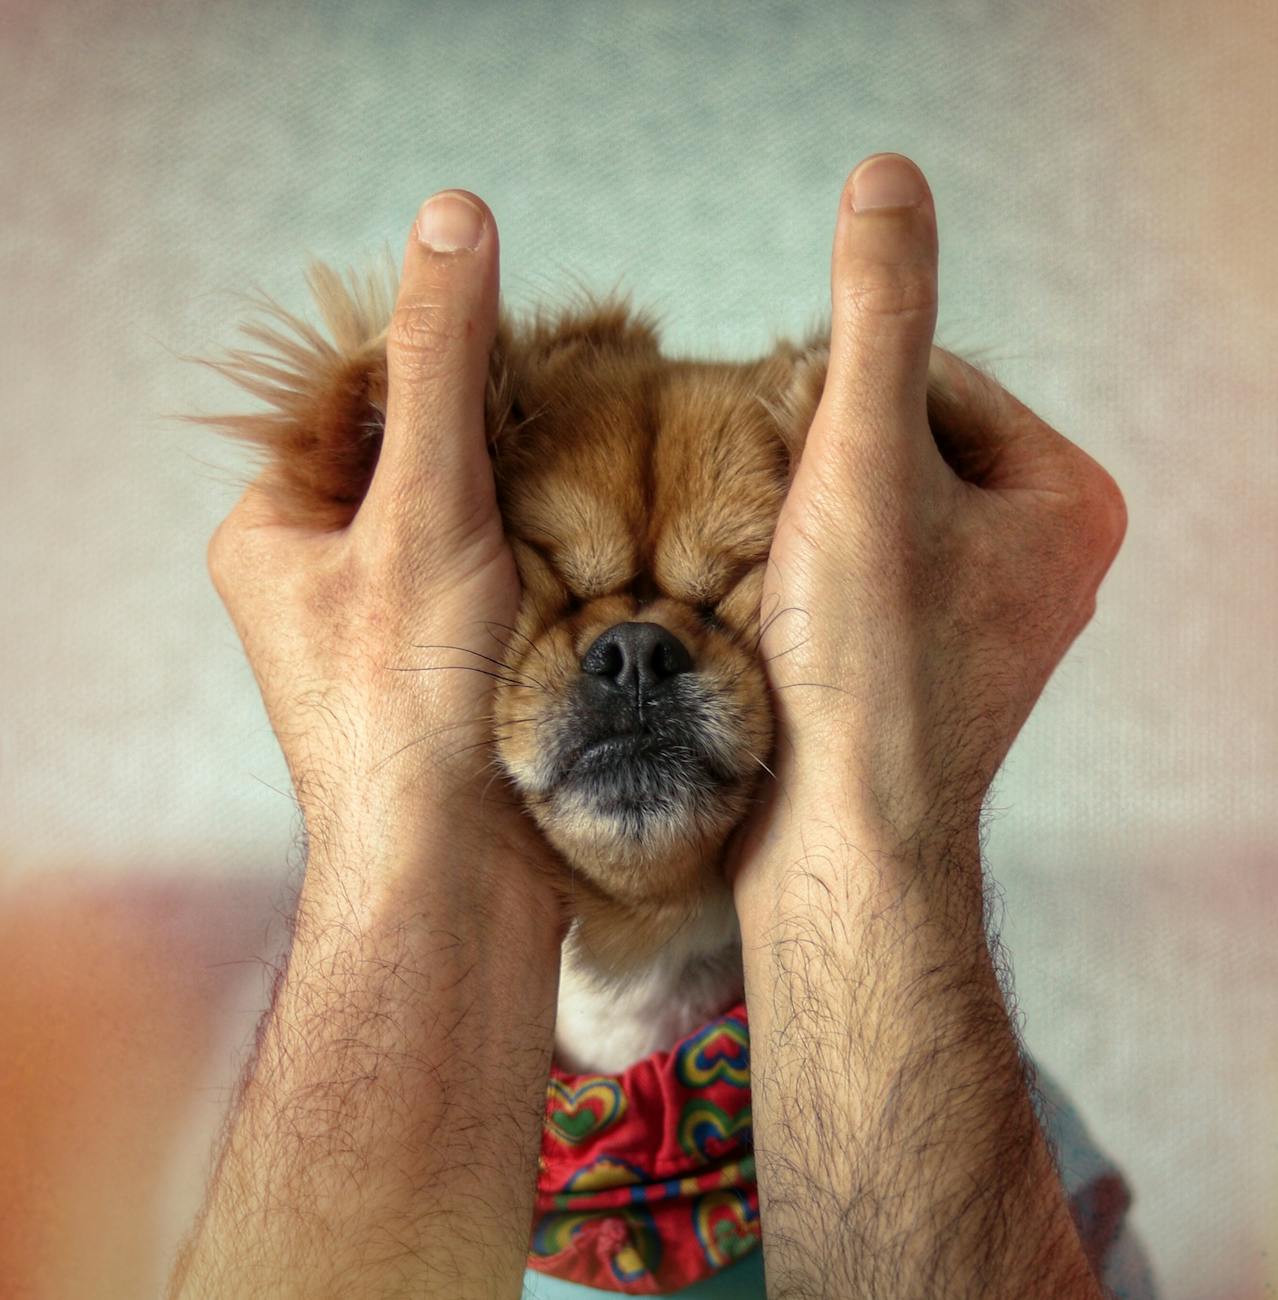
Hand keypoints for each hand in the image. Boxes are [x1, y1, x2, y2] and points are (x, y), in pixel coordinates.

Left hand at [207, 189, 563, 925]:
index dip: (438, 352)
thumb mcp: (426, 508)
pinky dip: (544, 544)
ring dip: (529, 485)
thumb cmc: (412, 714)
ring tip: (594, 472)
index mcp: (276, 528)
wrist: (456, 879)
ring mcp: (385, 618)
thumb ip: (443, 365)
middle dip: (494, 423)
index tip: (529, 340)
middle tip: (578, 408)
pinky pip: (497, 567)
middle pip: (413, 447)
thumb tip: (455, 222)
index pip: (354, 390)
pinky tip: (594, 543)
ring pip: (463, 508)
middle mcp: (321, 571)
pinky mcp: (447, 658)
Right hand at [738, 152, 1126, 877]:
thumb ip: (877, 314)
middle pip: (900, 443)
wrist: (841, 841)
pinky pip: (860, 573)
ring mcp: (985, 616)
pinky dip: (806, 568)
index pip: (934, 375)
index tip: (781, 447)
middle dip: (820, 457)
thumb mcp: (865, 460)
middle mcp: (1042, 560)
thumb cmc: (865, 668)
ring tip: (763, 558)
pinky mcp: (927, 662)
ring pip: (871, 509)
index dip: (836, 393)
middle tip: (765, 505)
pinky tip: (772, 601)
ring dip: (802, 510)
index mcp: (1067, 501)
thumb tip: (889, 182)